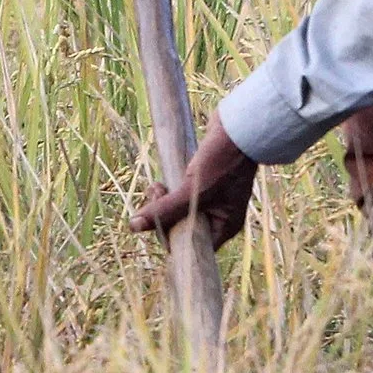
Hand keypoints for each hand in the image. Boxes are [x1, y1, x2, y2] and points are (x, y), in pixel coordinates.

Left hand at [130, 115, 258, 249]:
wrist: (238, 127)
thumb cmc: (223, 161)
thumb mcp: (193, 190)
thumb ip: (165, 210)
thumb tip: (134, 226)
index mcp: (225, 226)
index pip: (193, 246)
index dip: (172, 237)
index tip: (157, 220)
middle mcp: (219, 216)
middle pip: (183, 228)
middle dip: (164, 215)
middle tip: (155, 193)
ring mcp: (212, 199)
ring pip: (179, 210)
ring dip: (163, 201)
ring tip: (156, 185)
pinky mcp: (203, 182)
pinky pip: (181, 195)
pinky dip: (169, 190)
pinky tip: (160, 182)